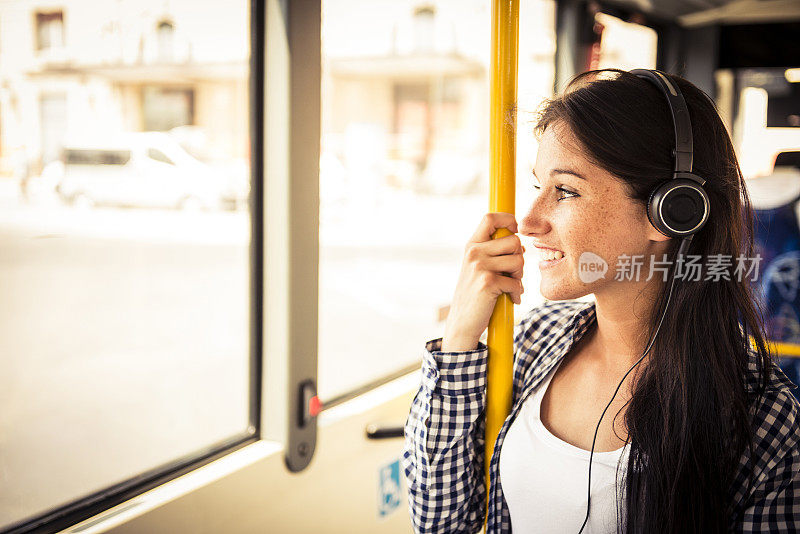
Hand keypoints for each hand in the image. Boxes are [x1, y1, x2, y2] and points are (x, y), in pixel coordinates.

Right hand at [442, 212, 524, 350]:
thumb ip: (492, 251)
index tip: (515, 232)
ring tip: (511, 286)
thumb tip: (518, 241)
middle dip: (519, 258)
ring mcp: (480, 267)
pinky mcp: (488, 282)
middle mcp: (474, 252)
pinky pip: (516, 282)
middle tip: (513, 273)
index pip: (491, 217)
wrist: (462, 322)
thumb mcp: (477, 267)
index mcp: (471, 245)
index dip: (509, 220)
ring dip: (519, 276)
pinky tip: (510, 299)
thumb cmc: (475, 294)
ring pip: (518, 260)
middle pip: (514, 241)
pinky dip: (517, 293)